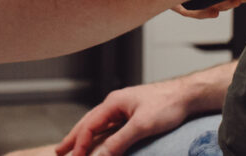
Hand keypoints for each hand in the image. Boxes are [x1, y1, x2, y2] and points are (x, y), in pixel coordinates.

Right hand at [54, 81, 191, 155]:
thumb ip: (120, 140)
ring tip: (73, 147)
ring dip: (85, 136)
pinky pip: (110, 127)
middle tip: (59, 151)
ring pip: (98, 124)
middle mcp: (115, 103)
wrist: (186, 95)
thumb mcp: (142, 125)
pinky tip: (99, 142)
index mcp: (114, 102)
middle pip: (89, 122)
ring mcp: (123, 108)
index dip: (80, 143)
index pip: (90, 125)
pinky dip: (99, 136)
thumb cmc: (167, 105)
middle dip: (73, 137)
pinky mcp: (132, 114)